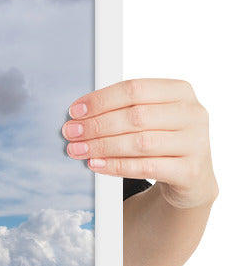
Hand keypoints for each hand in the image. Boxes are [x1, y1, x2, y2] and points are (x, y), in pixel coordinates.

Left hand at [62, 78, 217, 208]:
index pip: (134, 89)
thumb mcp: (150, 118)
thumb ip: (122, 110)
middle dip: (96, 125)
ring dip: (102, 146)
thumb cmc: (162, 139)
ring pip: (140, 142)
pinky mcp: (190, 171)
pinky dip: (116, 165)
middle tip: (71, 132)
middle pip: (135, 116)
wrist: (191, 176)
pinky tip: (95, 164)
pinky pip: (146, 167)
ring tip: (77, 149)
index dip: (101, 100)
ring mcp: (196, 143)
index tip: (75, 111)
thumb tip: (78, 115)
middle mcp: (193, 114)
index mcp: (180, 92)